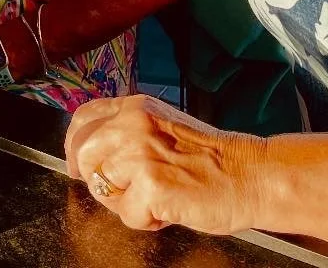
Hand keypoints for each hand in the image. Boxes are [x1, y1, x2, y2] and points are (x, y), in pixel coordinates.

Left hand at [64, 94, 264, 233]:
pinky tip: (169, 210)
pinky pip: (127, 214)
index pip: (84, 118)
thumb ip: (130, 133)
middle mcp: (133, 123)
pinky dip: (146, 220)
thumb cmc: (215, 161)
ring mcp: (139, 152)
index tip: (78, 165)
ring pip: (100, 185)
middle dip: (98, 180)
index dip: (75, 145)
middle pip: (83, 153)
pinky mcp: (150, 184)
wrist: (251, 176)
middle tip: (125, 193)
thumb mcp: (164, 128)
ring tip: (154, 198)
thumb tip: (95, 156)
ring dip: (124, 201)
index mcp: (136, 107)